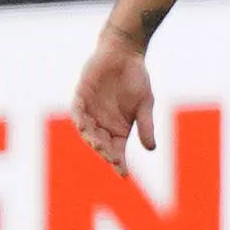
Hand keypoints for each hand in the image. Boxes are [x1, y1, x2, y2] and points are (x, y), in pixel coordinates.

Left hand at [71, 30, 156, 165]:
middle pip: (101, 144)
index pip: (116, 150)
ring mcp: (90, 111)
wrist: (125, 54)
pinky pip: (78, 112)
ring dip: (92, 139)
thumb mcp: (145, 104)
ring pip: (88, 131)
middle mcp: (102, 123)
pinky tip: (85, 127)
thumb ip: (145, 126)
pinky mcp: (81, 97)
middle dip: (106, 153)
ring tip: (99, 147)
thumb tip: (151, 149)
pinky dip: (81, 120)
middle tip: (112, 159)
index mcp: (118, 128)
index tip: (123, 175)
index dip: (118, 162)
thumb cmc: (137, 79)